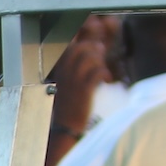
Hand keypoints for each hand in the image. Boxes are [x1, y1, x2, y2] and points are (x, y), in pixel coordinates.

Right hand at [48, 20, 112, 139]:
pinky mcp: (84, 89)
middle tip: (100, 56)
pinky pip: (98, 72)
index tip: (92, 46)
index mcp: (60, 67)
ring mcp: (74, 80)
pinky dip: (104, 73)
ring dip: (100, 62)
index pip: (69, 44)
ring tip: (102, 71)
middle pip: (82, 47)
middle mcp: (65, 71)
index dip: (83, 40)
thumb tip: (97, 47)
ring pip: (91, 58)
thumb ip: (78, 65)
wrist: (66, 125)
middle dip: (94, 49)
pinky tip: (106, 79)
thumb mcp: (69, 81)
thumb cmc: (70, 103)